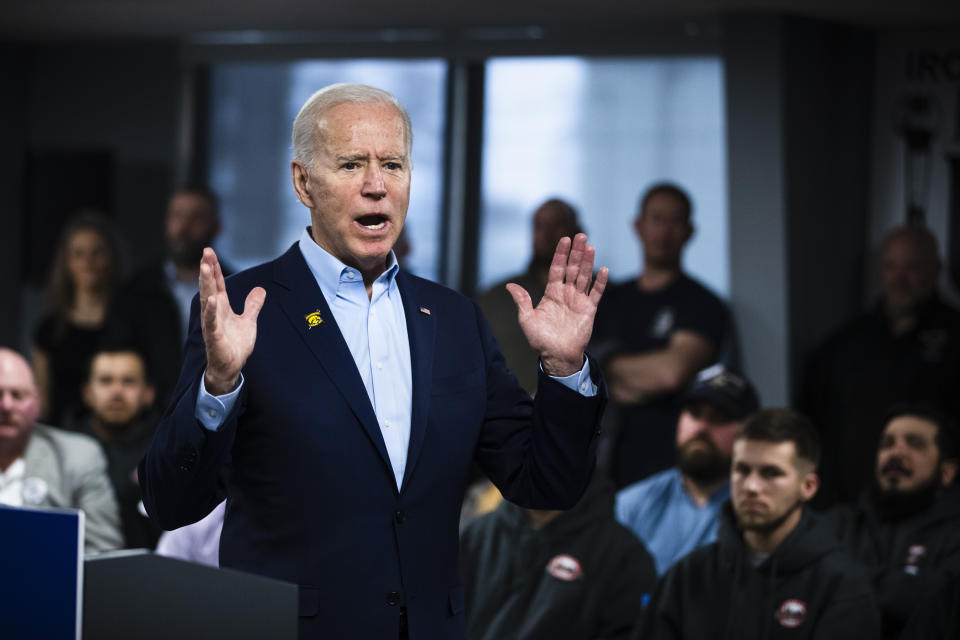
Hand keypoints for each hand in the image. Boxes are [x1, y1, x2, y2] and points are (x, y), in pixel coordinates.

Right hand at [199, 248, 265, 394]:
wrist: (230, 368)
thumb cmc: (235, 345)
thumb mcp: (248, 322)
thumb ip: (252, 306)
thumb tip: (260, 290)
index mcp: (221, 307)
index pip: (217, 283)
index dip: (214, 268)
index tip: (209, 251)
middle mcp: (214, 313)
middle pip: (210, 287)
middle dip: (208, 269)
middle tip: (206, 251)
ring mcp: (212, 324)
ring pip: (207, 300)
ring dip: (206, 284)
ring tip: (205, 268)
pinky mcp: (214, 338)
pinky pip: (211, 322)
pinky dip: (211, 311)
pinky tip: (212, 300)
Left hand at [506, 233, 607, 376]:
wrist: (557, 356)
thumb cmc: (541, 339)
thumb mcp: (527, 319)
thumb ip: (522, 300)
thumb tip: (509, 285)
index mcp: (551, 292)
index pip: (557, 268)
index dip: (561, 254)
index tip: (565, 239)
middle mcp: (566, 293)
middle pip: (573, 268)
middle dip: (576, 252)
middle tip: (581, 235)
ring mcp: (578, 300)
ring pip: (585, 276)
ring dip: (588, 262)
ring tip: (591, 247)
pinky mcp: (589, 309)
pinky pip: (596, 293)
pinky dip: (600, 281)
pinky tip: (603, 269)